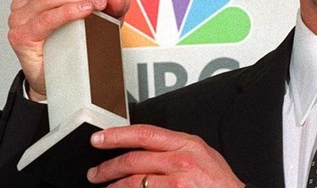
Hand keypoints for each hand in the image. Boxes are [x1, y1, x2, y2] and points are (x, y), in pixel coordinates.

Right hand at [7, 0, 129, 100]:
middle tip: (102, 0)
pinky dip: (67, 12)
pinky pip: (46, 18)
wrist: (58, 80)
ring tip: (97, 7)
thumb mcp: (101, 22)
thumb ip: (112, 7)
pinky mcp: (21, 36)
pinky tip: (84, 11)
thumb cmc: (72, 47)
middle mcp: (27, 1)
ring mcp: (20, 18)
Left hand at [87, 125, 244, 187]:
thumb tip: (148, 146)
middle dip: (108, 167)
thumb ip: (176, 147)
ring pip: (133, 182)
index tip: (99, 138)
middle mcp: (180, 160)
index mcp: (186, 143)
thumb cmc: (220, 182)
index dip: (117, 135)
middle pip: (133, 160)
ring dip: (114, 186)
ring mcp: (176, 182)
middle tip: (95, 172)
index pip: (144, 133)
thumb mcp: (202, 153)